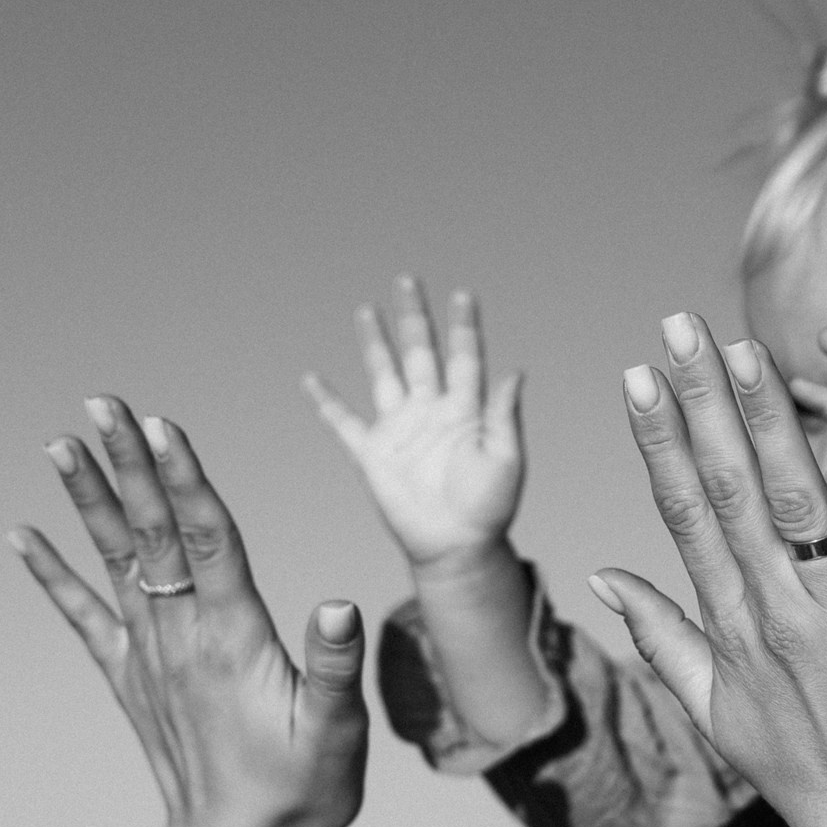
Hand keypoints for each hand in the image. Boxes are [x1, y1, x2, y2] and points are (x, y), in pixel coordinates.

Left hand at [12, 396, 369, 826]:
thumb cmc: (302, 791)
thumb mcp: (337, 734)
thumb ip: (335, 668)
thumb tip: (337, 605)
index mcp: (233, 638)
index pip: (206, 540)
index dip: (184, 479)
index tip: (159, 424)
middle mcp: (181, 637)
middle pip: (154, 532)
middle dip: (129, 464)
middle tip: (102, 403)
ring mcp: (150, 656)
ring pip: (117, 560)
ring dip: (91, 498)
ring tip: (62, 442)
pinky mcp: (132, 678)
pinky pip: (85, 616)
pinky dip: (52, 574)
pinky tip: (22, 535)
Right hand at [306, 276, 524, 574]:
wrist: (457, 547)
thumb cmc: (489, 507)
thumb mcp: (505, 459)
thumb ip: (505, 415)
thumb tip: (515, 371)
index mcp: (466, 410)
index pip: (464, 357)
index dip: (464, 326)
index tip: (463, 294)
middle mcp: (431, 411)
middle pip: (420, 352)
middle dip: (413, 317)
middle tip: (407, 279)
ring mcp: (400, 429)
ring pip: (384, 374)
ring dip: (374, 342)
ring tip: (366, 309)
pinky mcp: (372, 454)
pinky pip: (343, 422)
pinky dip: (326, 401)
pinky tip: (311, 378)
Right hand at [591, 313, 826, 826]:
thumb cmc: (800, 772)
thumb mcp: (712, 709)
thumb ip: (659, 634)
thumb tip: (600, 574)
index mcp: (730, 623)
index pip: (686, 511)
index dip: (660, 439)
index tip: (637, 375)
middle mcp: (776, 611)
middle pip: (732, 489)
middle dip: (703, 401)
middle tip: (679, 328)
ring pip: (803, 503)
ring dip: (775, 423)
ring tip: (750, 353)